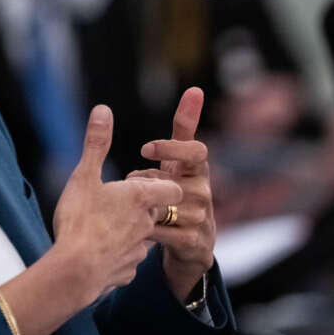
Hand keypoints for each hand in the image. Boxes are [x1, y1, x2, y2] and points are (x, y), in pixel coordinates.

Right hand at [52, 105, 183, 305]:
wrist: (75, 271)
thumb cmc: (80, 220)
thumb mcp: (84, 176)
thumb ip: (96, 143)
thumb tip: (103, 110)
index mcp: (142, 198)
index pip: (172, 188)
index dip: (162, 183)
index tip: (143, 181)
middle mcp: (147, 223)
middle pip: (157, 210)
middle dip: (143, 206)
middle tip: (117, 201)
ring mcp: (139, 250)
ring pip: (143, 235)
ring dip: (131, 229)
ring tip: (104, 226)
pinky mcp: (127, 271)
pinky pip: (128, 258)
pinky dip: (119, 253)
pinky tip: (99, 251)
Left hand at [134, 87, 215, 301]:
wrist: (190, 244)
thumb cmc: (181, 192)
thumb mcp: (181, 160)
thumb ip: (184, 127)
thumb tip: (195, 90)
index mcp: (198, 170)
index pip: (197, 151)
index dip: (171, 147)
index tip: (144, 148)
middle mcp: (204, 192)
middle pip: (177, 180)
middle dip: (149, 181)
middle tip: (129, 183)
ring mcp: (201, 218)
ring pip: (167, 206)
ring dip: (144, 205)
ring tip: (131, 207)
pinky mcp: (193, 242)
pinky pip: (164, 232)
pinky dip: (146, 229)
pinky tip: (135, 229)